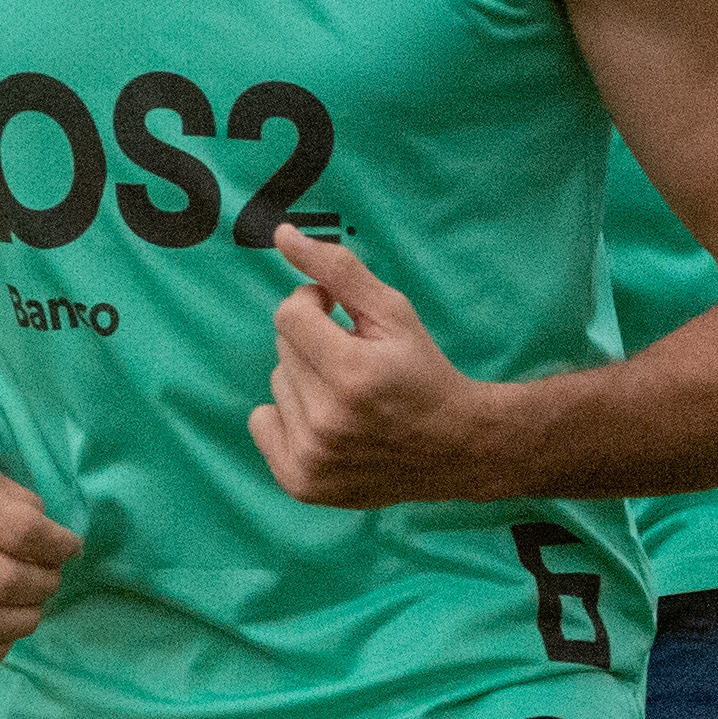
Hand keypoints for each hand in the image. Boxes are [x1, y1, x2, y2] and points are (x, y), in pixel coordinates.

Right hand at [0, 450, 76, 668]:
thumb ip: (30, 517)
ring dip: (20, 623)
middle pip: (0, 581)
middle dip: (41, 588)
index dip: (57, 547)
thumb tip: (61, 557)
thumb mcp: (0, 484)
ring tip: (29, 608)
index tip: (70, 549)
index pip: (19, 530)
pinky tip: (3, 633)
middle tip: (49, 582)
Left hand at [250, 224, 493, 504]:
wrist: (456, 448)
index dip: (314, 306)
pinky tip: (326, 423)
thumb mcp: (392, 312)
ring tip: (347, 395)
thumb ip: (337, 270)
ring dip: (304, 381)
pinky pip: (261, 424)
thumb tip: (282, 234)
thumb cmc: (423, 372)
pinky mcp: (302, 483)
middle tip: (354, 363)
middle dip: (314, 344)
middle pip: (282, 348)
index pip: (289, 314)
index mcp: (352, 374)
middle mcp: (328, 421)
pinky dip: (286, 418)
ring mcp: (313, 458)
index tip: (339, 316)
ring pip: (276, 384)